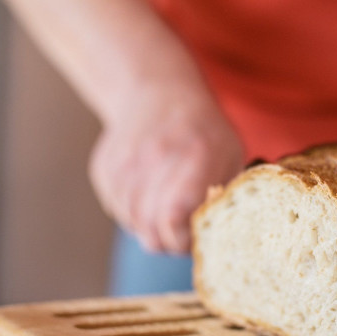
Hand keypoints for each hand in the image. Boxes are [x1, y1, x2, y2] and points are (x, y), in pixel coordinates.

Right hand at [89, 85, 243, 253]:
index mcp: (196, 154)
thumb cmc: (204, 132)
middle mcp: (156, 156)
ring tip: (165, 212)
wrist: (158, 91)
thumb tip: (218, 236)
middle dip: (167, 242)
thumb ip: (225, 196)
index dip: (184, 240)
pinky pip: (116, 210)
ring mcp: (125, 161)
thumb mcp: (230, 154)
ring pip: (131, 222)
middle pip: (150, 228)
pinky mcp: (105, 168)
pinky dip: (132, 213)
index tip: (195, 237)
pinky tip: (147, 195)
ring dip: (149, 228)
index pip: (175, 217)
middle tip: (180, 235)